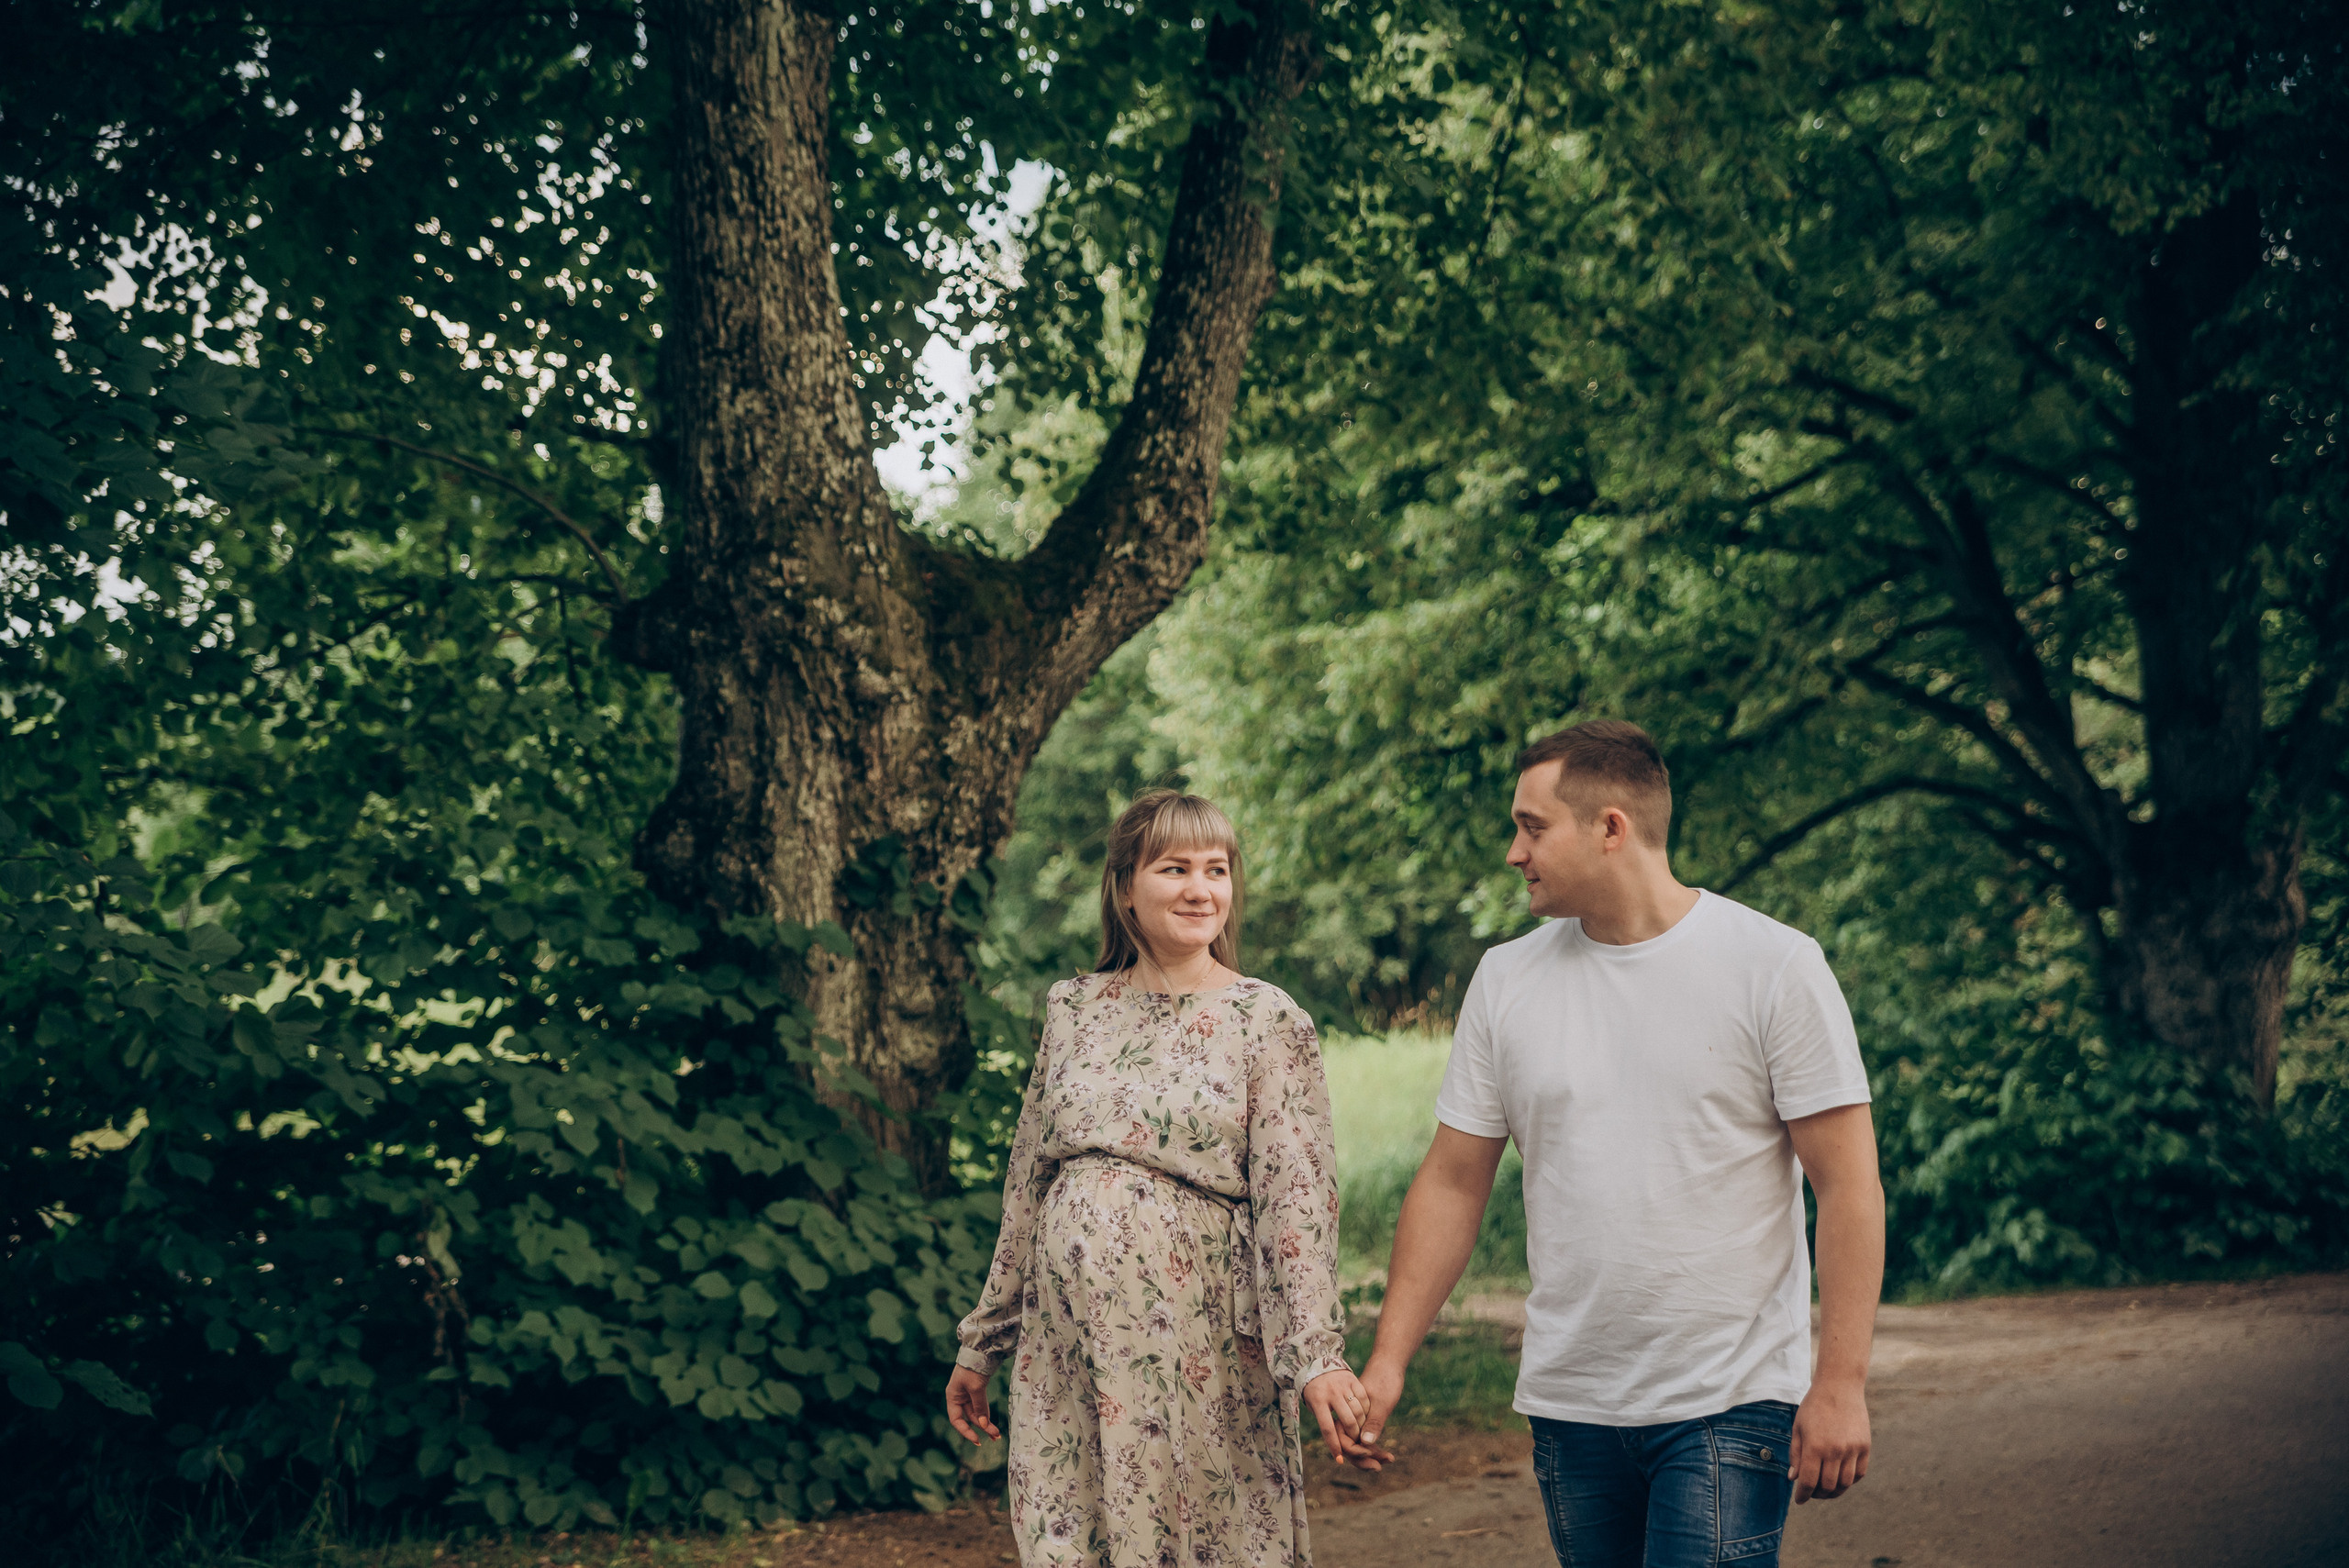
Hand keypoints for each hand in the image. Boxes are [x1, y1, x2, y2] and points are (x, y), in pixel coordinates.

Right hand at [944, 1364, 1000, 1445]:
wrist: (981, 1348)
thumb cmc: (973, 1367)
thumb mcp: (976, 1388)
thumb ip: (979, 1407)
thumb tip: (983, 1425)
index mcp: (952, 1396)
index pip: (956, 1420)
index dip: (965, 1431)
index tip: (977, 1439)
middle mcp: (959, 1397)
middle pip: (969, 1417)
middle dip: (982, 1428)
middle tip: (995, 1437)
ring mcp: (968, 1393)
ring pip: (977, 1413)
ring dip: (986, 1423)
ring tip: (997, 1435)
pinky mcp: (977, 1390)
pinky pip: (982, 1406)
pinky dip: (987, 1414)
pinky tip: (993, 1424)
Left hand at [1300, 1367, 1373, 1464]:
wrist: (1318, 1363)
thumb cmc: (1314, 1392)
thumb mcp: (1313, 1406)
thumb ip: (1325, 1423)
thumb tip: (1337, 1447)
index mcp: (1318, 1401)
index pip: (1328, 1429)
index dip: (1335, 1447)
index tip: (1340, 1460)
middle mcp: (1331, 1393)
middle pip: (1349, 1422)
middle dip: (1354, 1436)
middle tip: (1356, 1443)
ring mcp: (1343, 1385)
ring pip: (1359, 1412)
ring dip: (1362, 1426)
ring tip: (1361, 1432)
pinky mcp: (1353, 1379)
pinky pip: (1364, 1400)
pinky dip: (1367, 1411)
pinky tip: (1365, 1416)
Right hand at [1337, 1358, 1404, 1471]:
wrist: (1389, 1360)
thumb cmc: (1385, 1378)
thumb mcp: (1382, 1401)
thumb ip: (1374, 1421)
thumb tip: (1366, 1444)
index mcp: (1349, 1410)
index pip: (1345, 1440)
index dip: (1357, 1453)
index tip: (1375, 1461)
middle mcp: (1350, 1414)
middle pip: (1350, 1443)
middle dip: (1363, 1457)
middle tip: (1381, 1465)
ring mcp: (1357, 1414)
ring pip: (1357, 1440)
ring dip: (1369, 1453)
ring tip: (1386, 1459)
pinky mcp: (1364, 1413)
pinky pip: (1364, 1434)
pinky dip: (1372, 1444)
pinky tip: (1383, 1451)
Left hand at [1788, 1379, 1869, 1502]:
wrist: (1839, 1386)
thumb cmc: (1814, 1406)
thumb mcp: (1798, 1428)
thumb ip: (1796, 1454)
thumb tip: (1794, 1479)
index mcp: (1815, 1446)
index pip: (1809, 1481)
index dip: (1803, 1495)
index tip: (1799, 1500)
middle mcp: (1835, 1450)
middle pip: (1828, 1486)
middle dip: (1818, 1494)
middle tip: (1812, 1493)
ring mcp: (1852, 1449)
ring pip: (1845, 1484)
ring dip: (1835, 1491)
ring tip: (1826, 1489)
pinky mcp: (1865, 1447)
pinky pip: (1859, 1473)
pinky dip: (1850, 1481)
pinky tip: (1841, 1478)